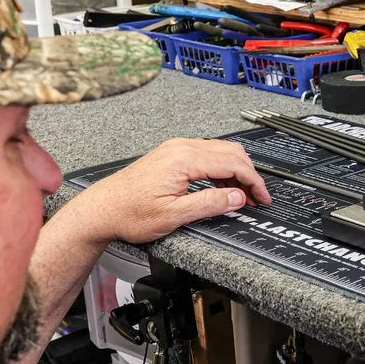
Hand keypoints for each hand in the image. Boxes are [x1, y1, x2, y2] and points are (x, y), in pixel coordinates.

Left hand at [65, 137, 270, 246]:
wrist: (101, 210)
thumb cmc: (129, 213)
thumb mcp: (174, 215)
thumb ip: (210, 204)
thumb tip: (237, 197)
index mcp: (184, 159)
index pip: (233, 163)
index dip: (253, 181)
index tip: (262, 197)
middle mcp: (181, 147)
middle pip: (231, 152)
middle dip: (249, 174)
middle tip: (257, 198)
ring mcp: (175, 149)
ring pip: (220, 151)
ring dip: (236, 171)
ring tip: (242, 195)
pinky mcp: (171, 155)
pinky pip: (207, 154)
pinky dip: (221, 169)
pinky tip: (222, 186)